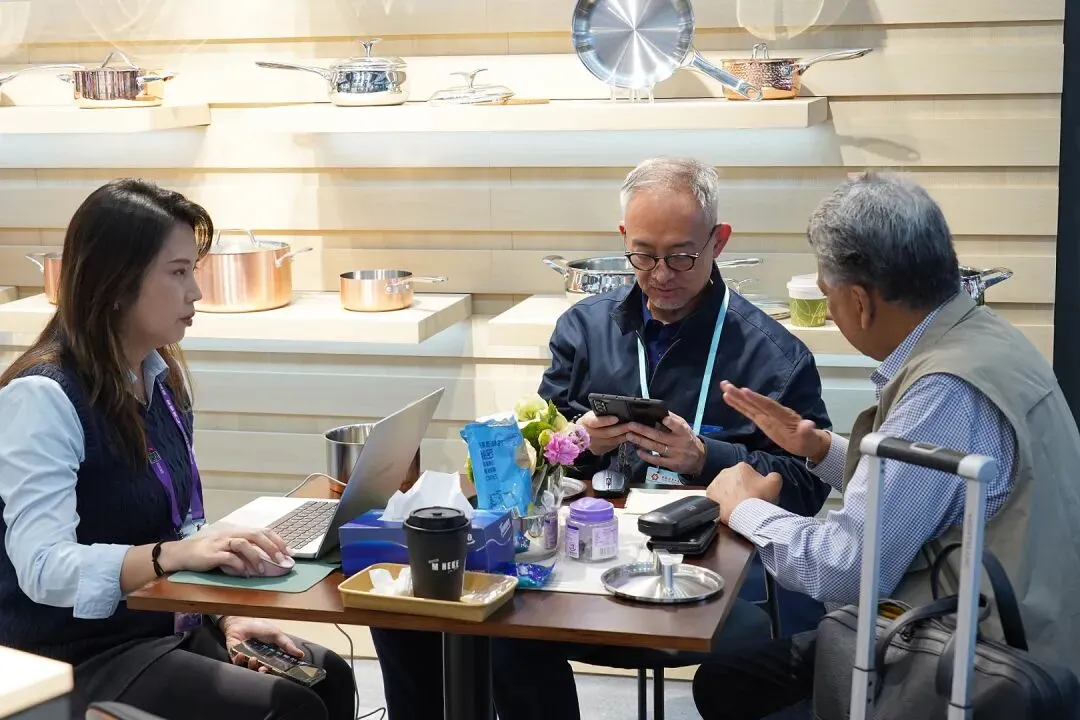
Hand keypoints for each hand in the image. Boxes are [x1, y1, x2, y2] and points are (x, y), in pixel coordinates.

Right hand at [160, 527, 289, 575]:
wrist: (181, 554)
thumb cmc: (207, 553)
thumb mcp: (228, 549)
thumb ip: (244, 553)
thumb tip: (266, 562)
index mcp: (237, 532)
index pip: (261, 531)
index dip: (277, 540)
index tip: (288, 551)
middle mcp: (230, 534)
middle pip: (255, 535)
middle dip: (271, 547)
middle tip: (282, 560)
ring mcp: (220, 543)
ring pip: (243, 544)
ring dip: (255, 557)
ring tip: (262, 570)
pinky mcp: (211, 554)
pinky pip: (228, 558)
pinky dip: (238, 566)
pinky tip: (244, 574)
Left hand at [222, 616, 303, 672]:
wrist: (242, 621)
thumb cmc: (259, 627)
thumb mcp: (276, 635)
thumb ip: (287, 645)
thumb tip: (301, 655)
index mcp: (268, 657)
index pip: (273, 668)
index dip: (276, 672)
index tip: (279, 672)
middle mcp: (258, 660)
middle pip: (261, 671)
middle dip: (262, 673)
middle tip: (264, 670)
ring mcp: (246, 659)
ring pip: (249, 669)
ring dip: (251, 666)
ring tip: (254, 659)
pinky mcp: (235, 656)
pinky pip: (236, 663)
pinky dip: (239, 660)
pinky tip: (241, 654)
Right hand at [577, 411, 630, 455]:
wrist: (581, 434)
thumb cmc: (591, 420)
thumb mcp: (593, 414)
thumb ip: (602, 413)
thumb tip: (619, 410)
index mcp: (585, 421)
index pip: (595, 421)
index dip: (605, 420)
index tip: (616, 418)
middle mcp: (588, 434)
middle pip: (606, 433)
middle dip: (620, 429)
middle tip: (631, 425)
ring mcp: (593, 445)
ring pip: (612, 441)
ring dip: (624, 436)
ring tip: (633, 430)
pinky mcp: (598, 450)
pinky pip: (613, 446)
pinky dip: (621, 440)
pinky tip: (629, 436)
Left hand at [626, 413, 705, 475]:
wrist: (699, 459)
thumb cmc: (687, 439)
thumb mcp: (685, 427)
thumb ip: (674, 420)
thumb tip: (660, 411)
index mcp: (683, 432)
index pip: (679, 426)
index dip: (672, 423)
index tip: (664, 419)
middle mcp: (679, 443)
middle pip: (659, 436)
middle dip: (644, 430)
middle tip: (631, 425)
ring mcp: (674, 454)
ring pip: (655, 447)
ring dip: (641, 441)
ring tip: (629, 435)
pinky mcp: (671, 464)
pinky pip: (657, 460)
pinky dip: (646, 456)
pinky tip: (638, 451)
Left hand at [706, 462, 782, 523]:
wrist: (742, 514)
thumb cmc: (759, 497)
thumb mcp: (775, 484)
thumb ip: (774, 476)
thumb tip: (770, 476)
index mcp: (742, 466)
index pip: (749, 474)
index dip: (754, 484)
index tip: (756, 494)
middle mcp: (726, 471)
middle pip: (736, 480)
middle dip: (740, 488)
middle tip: (747, 501)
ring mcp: (716, 482)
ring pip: (725, 488)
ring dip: (730, 494)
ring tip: (737, 506)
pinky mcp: (709, 494)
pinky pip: (716, 496)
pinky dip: (721, 501)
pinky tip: (727, 508)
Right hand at [719, 380, 830, 461]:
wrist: (808, 440)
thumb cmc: (808, 440)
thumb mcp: (809, 438)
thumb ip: (807, 431)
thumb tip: (809, 424)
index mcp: (783, 415)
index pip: (768, 406)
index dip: (756, 399)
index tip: (744, 390)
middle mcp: (773, 413)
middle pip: (755, 402)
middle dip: (741, 394)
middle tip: (726, 384)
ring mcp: (767, 415)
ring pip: (750, 405)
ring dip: (736, 396)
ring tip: (724, 386)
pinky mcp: (762, 420)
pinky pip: (749, 411)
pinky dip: (739, 405)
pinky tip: (729, 398)